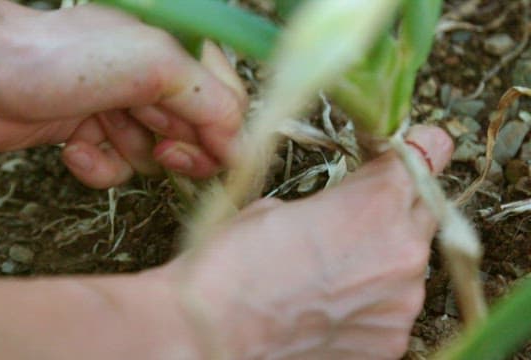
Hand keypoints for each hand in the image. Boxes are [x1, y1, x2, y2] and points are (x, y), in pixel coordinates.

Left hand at [0, 1, 246, 186]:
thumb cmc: (64, 57)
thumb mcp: (157, 67)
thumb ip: (212, 103)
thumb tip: (242, 148)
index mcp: (177, 59)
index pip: (228, 108)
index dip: (224, 139)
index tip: (213, 159)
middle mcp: (152, 86)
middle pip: (194, 139)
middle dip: (175, 148)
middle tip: (157, 144)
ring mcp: (120, 112)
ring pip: (153, 161)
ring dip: (128, 154)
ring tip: (99, 129)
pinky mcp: (89, 136)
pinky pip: (115, 170)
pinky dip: (97, 167)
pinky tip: (73, 148)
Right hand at [165, 125, 453, 358]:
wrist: (214, 330)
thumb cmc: (234, 265)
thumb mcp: (279, 206)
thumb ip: (333, 200)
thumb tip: (343, 206)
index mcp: (376, 203)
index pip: (424, 157)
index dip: (416, 151)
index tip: (412, 150)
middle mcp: (403, 252)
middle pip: (423, 212)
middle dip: (396, 208)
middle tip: (357, 217)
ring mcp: (400, 304)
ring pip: (408, 265)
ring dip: (382, 260)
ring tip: (334, 271)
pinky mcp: (389, 343)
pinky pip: (392, 308)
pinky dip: (371, 302)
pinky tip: (332, 303)